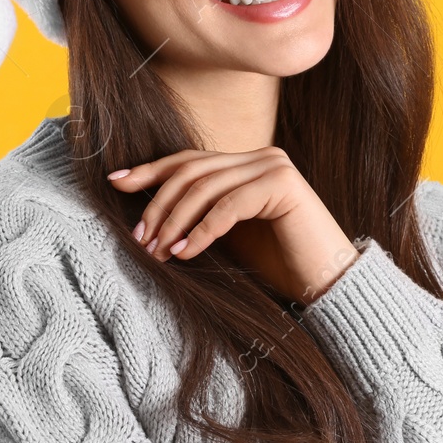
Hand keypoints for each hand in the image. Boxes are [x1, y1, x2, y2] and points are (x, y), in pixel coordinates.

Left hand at [108, 146, 360, 305]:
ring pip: (205, 187)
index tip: (115, 182)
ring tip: (156, 251)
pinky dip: (201, 231)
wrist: (326, 285)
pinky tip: (184, 253)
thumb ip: (199, 216)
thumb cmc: (278, 265)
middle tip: (138, 238)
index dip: (150, 170)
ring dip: (174, 221)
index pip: (189, 160)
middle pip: (192, 170)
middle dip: (159, 204)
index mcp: (246, 163)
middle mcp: (261, 157)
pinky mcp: (282, 185)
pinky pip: (228, 206)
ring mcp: (273, 167)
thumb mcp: (228, 235)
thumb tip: (147, 217)